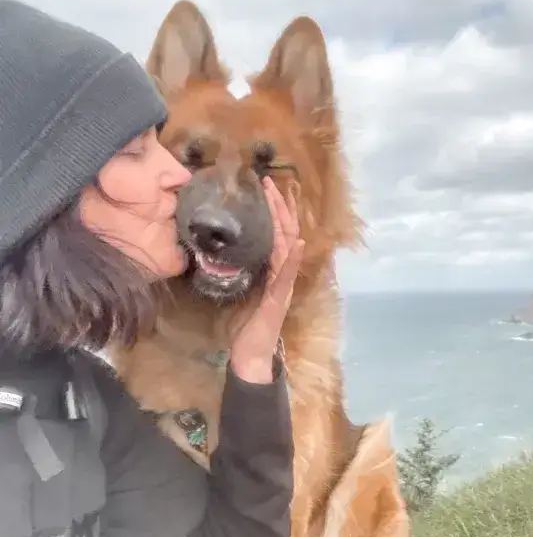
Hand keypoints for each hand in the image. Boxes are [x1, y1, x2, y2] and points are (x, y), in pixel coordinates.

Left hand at [230, 176, 303, 383]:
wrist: (251, 354)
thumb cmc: (245, 326)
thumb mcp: (242, 291)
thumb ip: (242, 271)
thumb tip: (229, 249)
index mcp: (272, 270)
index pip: (276, 234)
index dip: (274, 210)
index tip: (266, 187)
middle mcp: (282, 274)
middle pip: (285, 234)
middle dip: (279, 207)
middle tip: (270, 181)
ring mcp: (283, 285)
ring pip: (288, 247)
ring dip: (285, 222)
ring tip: (281, 199)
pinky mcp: (279, 299)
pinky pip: (287, 275)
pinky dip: (294, 259)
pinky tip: (298, 244)